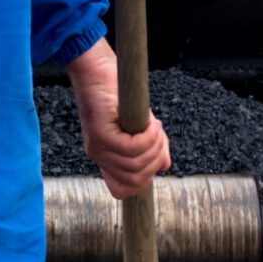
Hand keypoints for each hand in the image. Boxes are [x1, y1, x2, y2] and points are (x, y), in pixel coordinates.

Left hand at [67, 40, 170, 199]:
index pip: (121, 190)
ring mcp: (98, 148)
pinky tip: (151, 123)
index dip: (144, 181)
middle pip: (135, 179)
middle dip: (155, 160)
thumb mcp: (141, 126)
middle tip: (159, 137)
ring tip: (155, 126)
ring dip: (154, 146)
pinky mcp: (101, 134)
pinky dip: (148, 137)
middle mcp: (100, 157)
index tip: (156, 160)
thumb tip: (164, 166)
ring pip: (135, 164)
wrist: (98, 71)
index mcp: (107, 159)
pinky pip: (131, 148)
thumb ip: (151, 147)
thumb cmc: (118, 95)